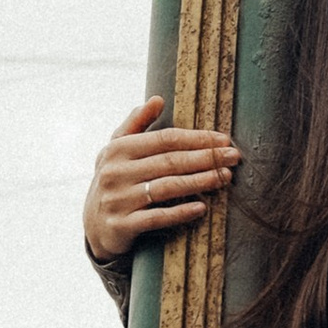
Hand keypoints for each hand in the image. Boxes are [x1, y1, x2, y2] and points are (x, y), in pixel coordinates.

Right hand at [83, 99, 241, 262]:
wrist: (94, 227)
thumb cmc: (114, 182)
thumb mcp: (116, 151)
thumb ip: (136, 124)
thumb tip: (157, 99)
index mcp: (118, 149)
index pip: (165, 139)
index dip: (196, 138)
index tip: (223, 140)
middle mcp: (115, 172)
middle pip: (170, 162)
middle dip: (206, 158)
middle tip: (234, 157)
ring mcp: (117, 200)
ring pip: (166, 187)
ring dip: (199, 182)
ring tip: (224, 178)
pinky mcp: (121, 225)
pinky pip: (156, 217)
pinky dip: (180, 212)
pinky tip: (201, 208)